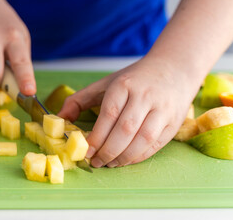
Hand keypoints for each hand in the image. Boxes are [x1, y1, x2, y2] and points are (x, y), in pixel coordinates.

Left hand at [58, 57, 200, 167]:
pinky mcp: (173, 122)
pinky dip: (139, 156)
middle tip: (96, 162)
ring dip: (124, 157)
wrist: (173, 69)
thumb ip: (80, 99)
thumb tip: (59, 118)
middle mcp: (145, 96)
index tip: (86, 151)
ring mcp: (162, 109)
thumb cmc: (134, 79)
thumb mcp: (105, 83)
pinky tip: (126, 160)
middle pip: (126, 129)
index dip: (97, 137)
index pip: (109, 114)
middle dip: (108, 151)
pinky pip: (155, 144)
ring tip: (110, 164)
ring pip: (143, 139)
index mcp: (124, 85)